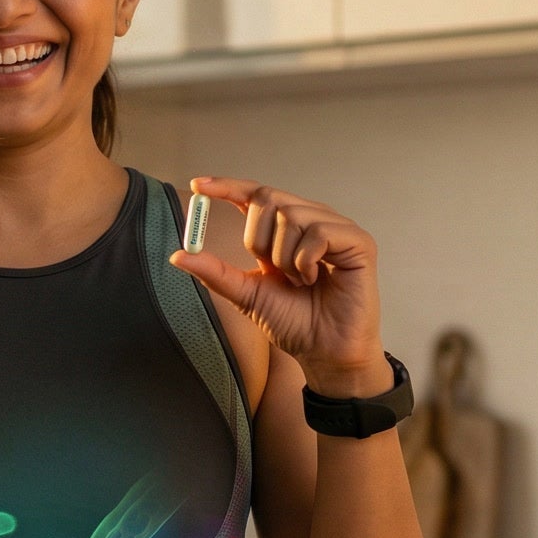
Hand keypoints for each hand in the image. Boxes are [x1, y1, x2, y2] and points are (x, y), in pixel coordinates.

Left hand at [169, 177, 388, 392]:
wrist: (322, 351)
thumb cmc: (293, 322)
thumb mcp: (246, 294)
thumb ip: (216, 272)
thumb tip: (179, 255)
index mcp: (283, 229)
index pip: (253, 194)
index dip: (227, 186)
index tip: (197, 186)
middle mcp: (310, 219)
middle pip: (268, 197)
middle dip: (257, 237)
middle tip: (270, 270)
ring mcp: (335, 228)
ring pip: (291, 214)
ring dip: (284, 256)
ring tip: (298, 281)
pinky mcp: (358, 241)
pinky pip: (318, 232)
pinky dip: (306, 260)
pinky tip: (314, 279)